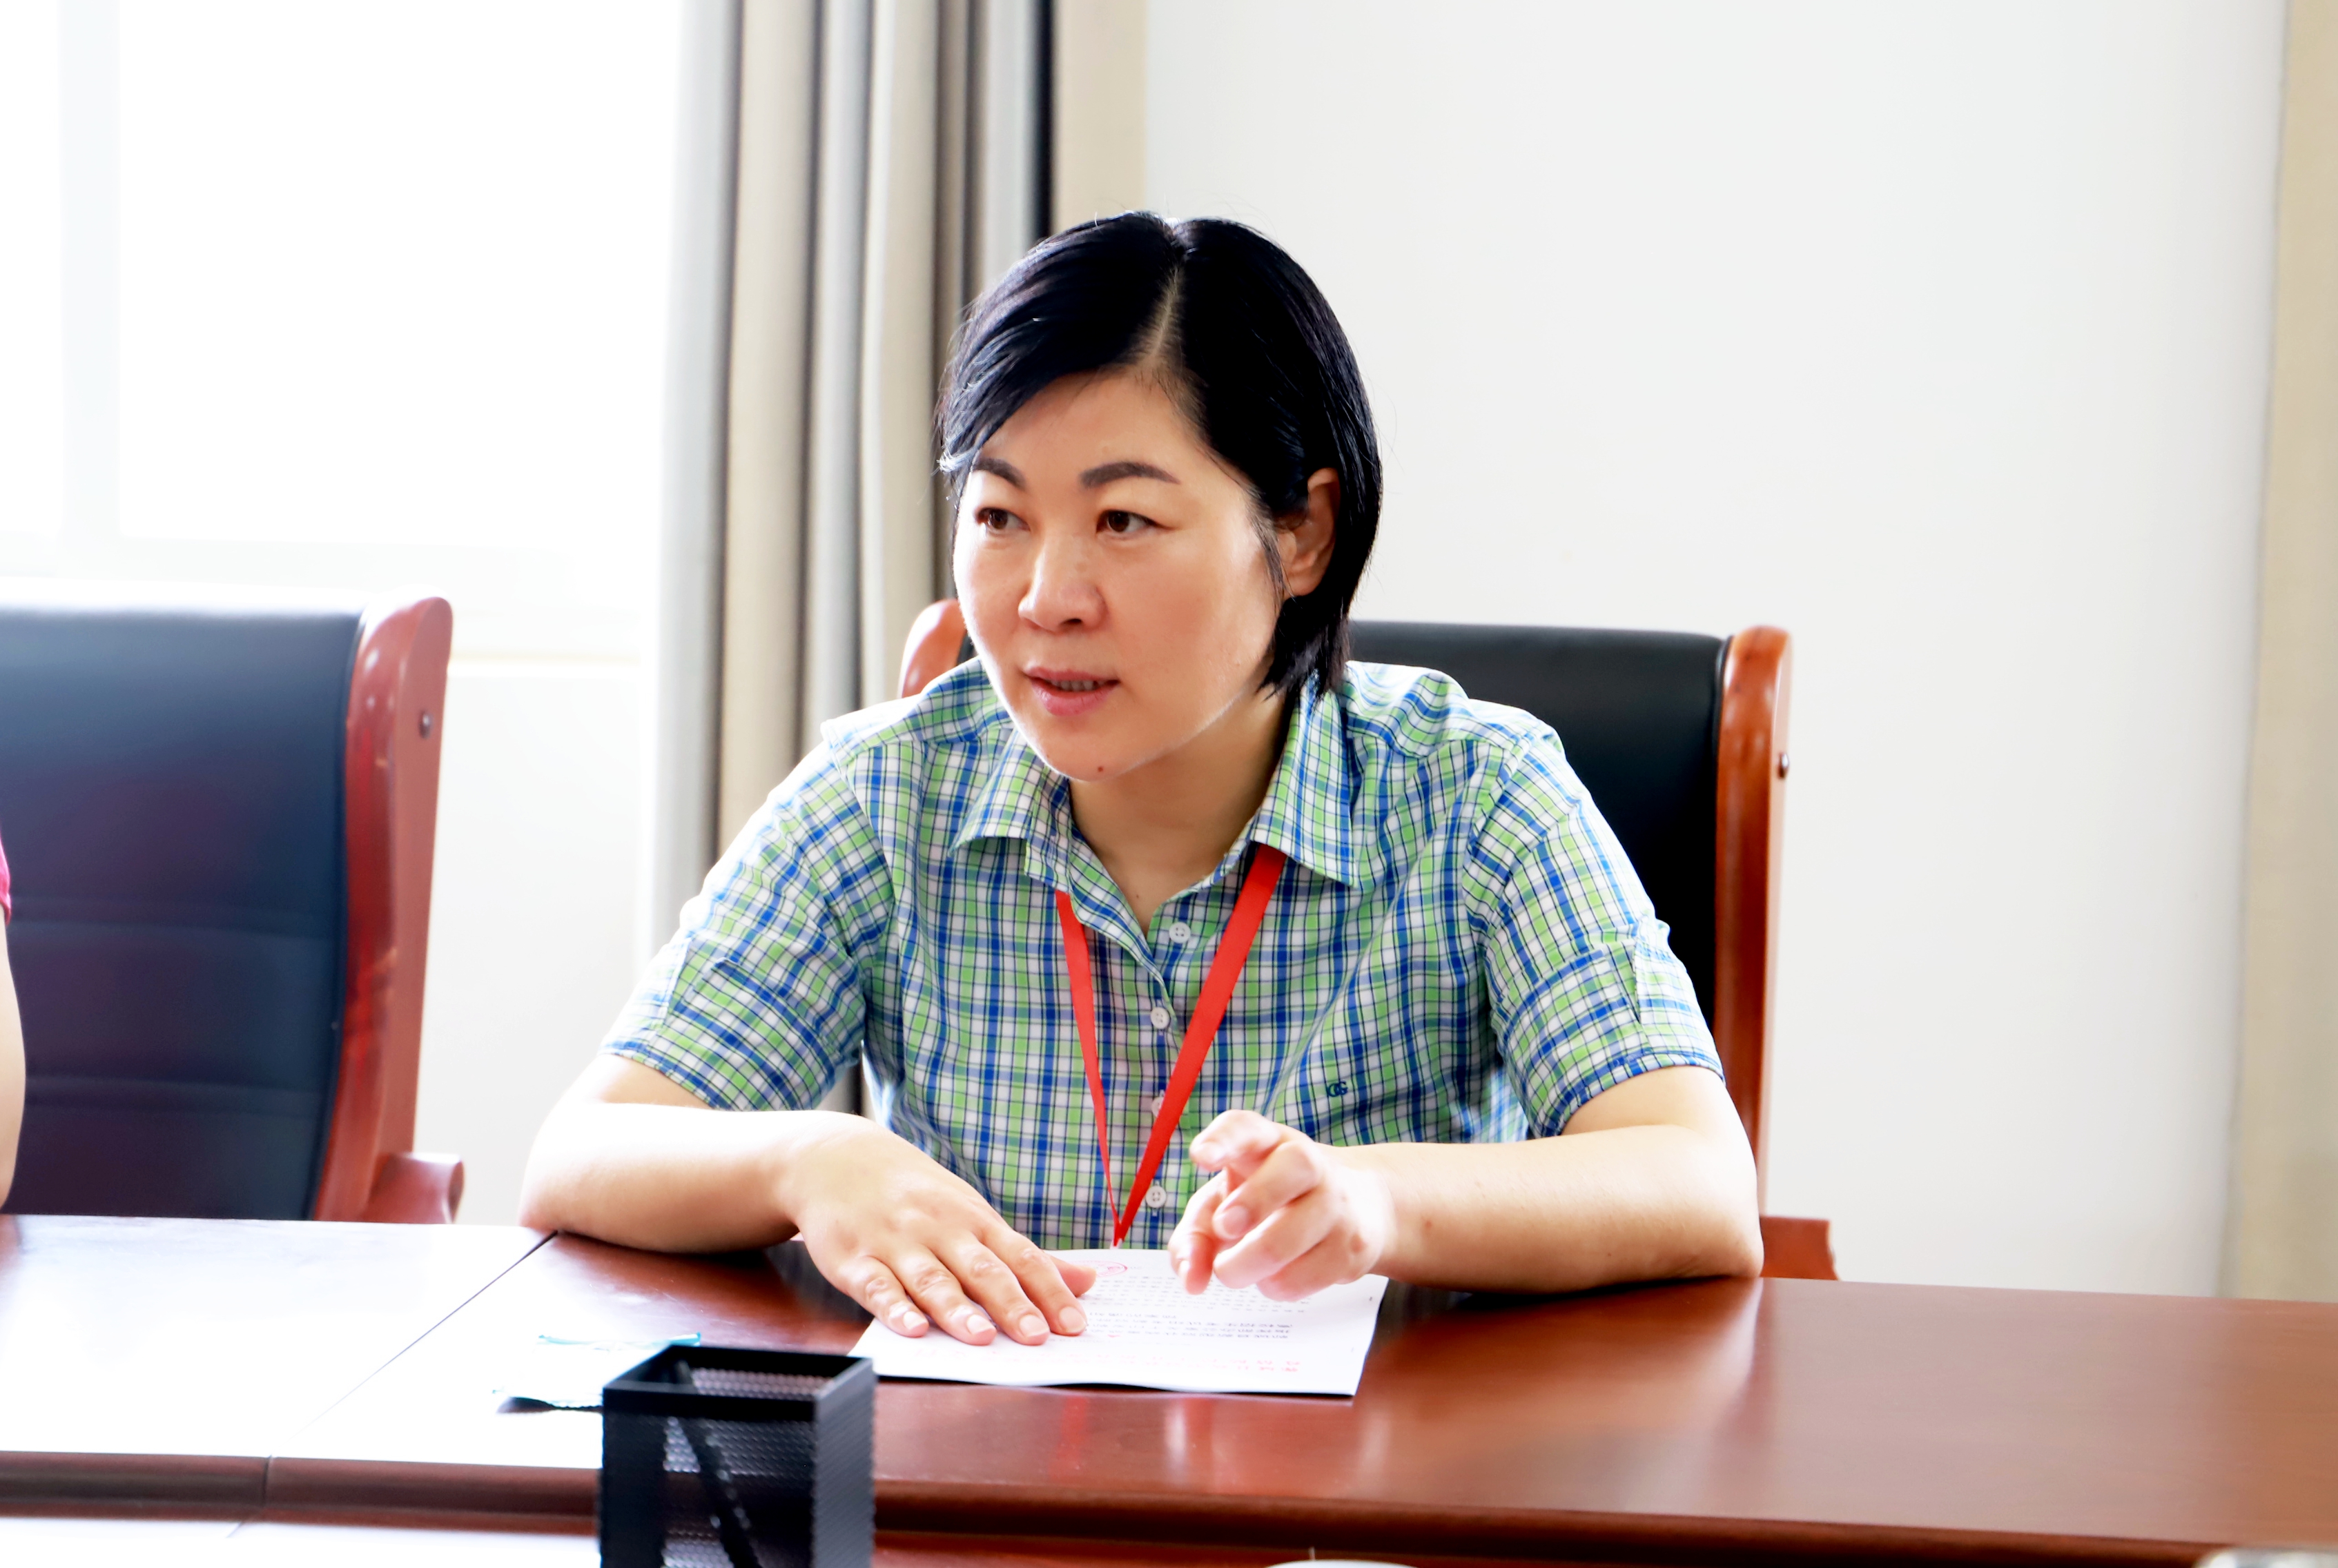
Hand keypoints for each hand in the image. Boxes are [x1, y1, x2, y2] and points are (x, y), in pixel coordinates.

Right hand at [779, 1118, 1094, 1345]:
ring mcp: (896, 1243)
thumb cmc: (917, 1197)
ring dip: (957, 1309)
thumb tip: (1088, 1282)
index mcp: (975, 1220)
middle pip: (981, 1270)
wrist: (838, 1158)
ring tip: (981, 1337)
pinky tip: (912, 1329)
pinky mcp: (854, 1259)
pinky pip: (877, 1286)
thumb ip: (1024, 1256)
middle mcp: (940, 1229)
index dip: (1049, 1291)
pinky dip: (894, 1308)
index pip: (1021, 1257)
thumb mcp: (972, 1214)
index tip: (1074, 1325)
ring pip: (932, 1279)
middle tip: (1037, 1338)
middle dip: (1011, 1304)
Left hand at [1169, 1111, 1395, 1299]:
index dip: (1223, 1139)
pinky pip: (1303, 1278)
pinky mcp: (1351, 1247)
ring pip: (1290, 1238)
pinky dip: (1275, 1286)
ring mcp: (1336, 1204)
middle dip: (1253, 1201)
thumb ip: (1195, 1236)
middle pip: (1293, 1167)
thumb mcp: (1225, 1204)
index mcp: (1266, 1143)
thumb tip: (1191, 1278)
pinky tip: (1275, 1274)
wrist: (1357, 1208)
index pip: (1247, 1127)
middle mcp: (1307, 1163)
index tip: (1202, 1156)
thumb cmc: (1271, 1203)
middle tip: (1224, 1228)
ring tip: (1236, 1268)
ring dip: (1246, 1266)